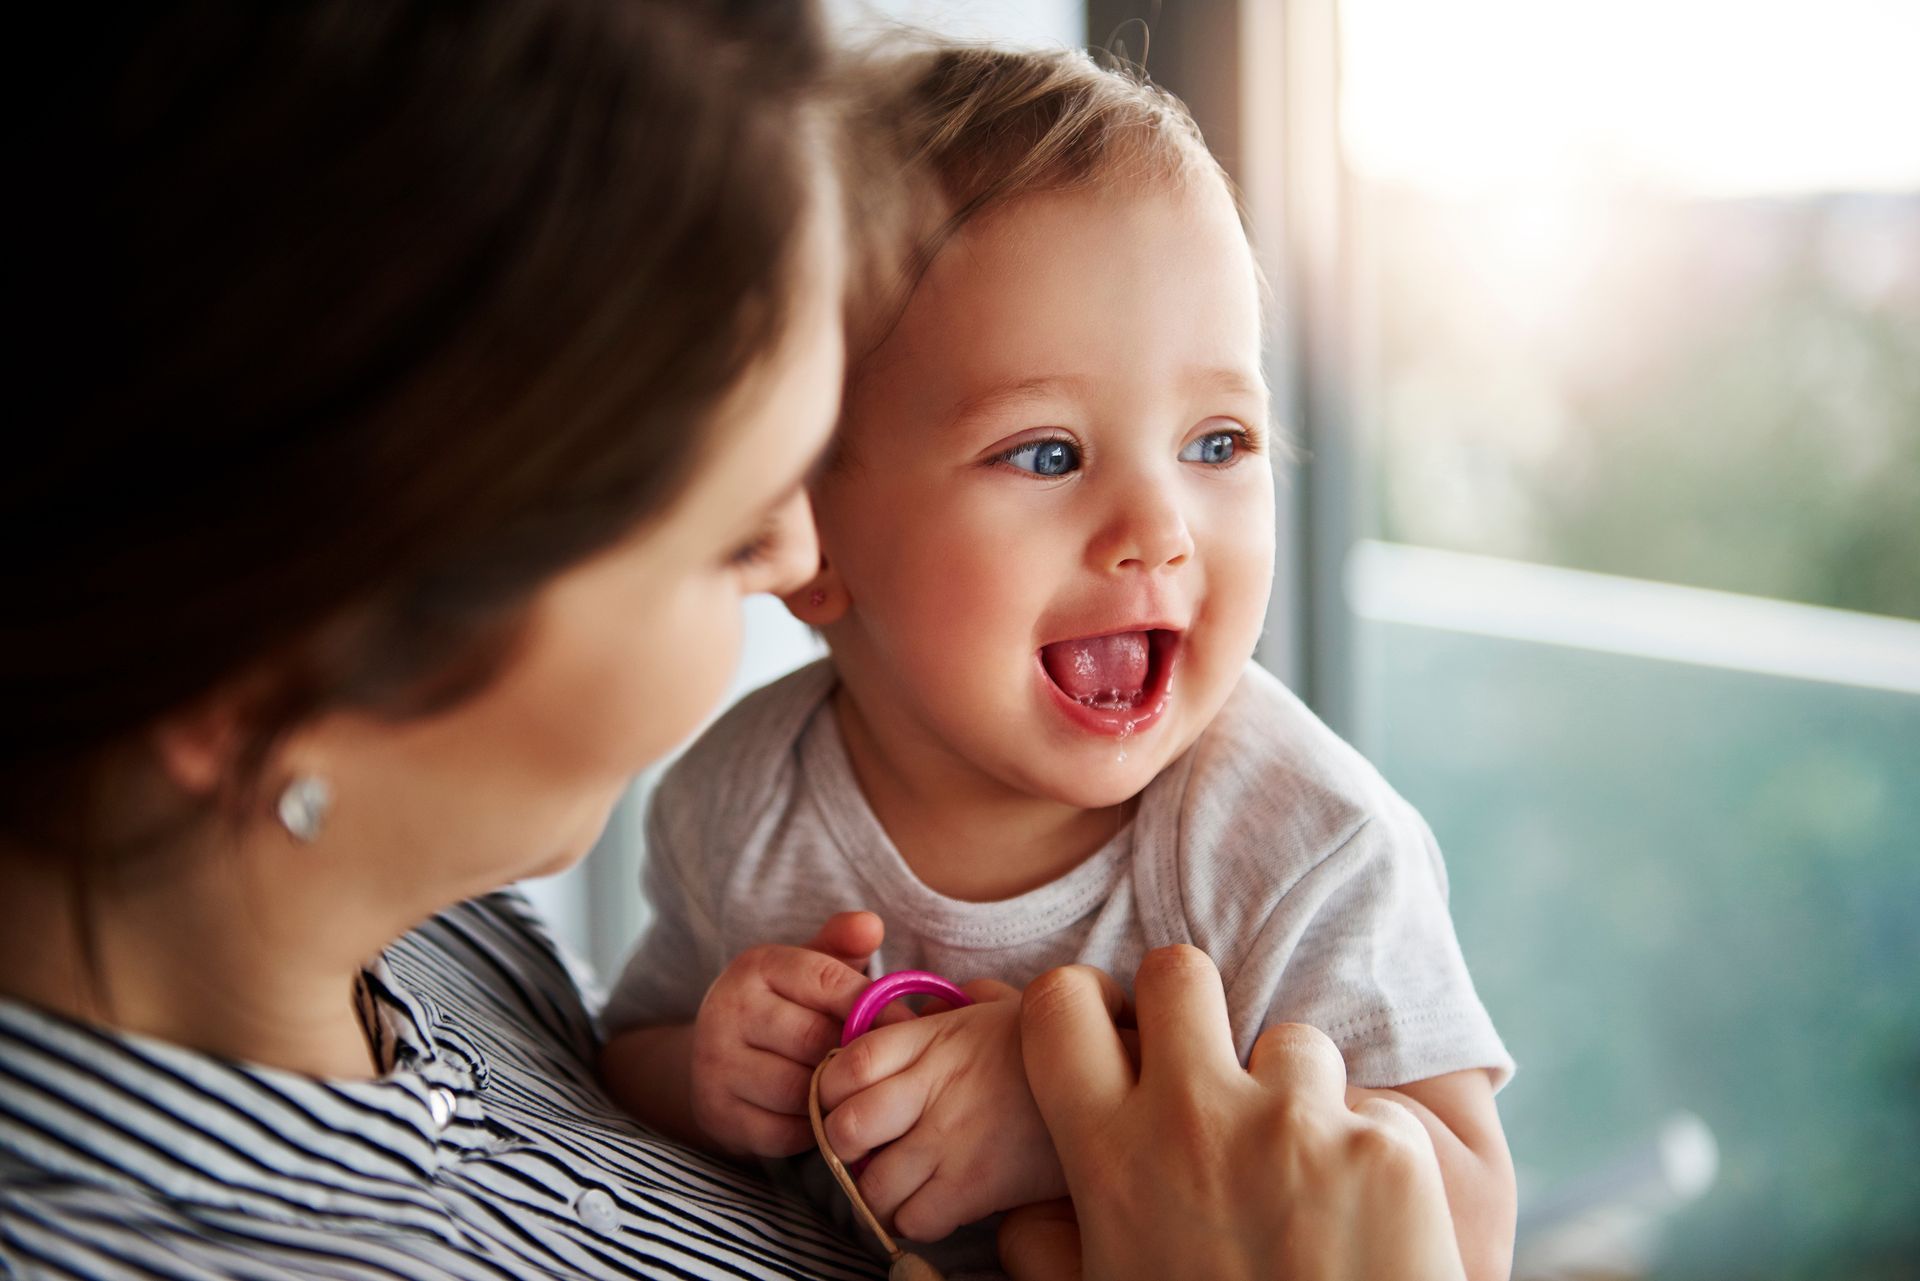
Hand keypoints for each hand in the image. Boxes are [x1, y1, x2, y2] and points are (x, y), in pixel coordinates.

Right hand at [687, 911, 882, 1156]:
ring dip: (832, 1094)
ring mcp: (716, 1064)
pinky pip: (782, 1131)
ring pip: (797, 1089)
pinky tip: (823, 1115)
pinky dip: (811, 1129)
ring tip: (853, 1090)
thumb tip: (870, 925)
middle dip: (853, 1054)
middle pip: (814, 1039)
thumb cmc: (787, 1008)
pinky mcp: (717, 1113)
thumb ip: (842, 946)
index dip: (873, 1005)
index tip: (907, 1025)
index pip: (826, 980)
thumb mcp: (810, 970)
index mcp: (756, 966)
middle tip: (884, 1068)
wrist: (720, 1058)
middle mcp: (727, 1010)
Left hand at [816, 978, 1065, 1241]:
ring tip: (900, 1182)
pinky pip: (914, 1219)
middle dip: (844, 1145)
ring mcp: (952, 1140)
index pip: (844, 1065)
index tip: (847, 1099)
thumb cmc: (1049, 1046)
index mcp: (932, 1040)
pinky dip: (913, 1219)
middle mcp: (933, 1088)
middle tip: (866, 1148)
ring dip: (878, 1190)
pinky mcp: (976, 1186)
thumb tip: (911, 1011)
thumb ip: (942, 1009)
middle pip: (844, 1128)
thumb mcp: (992, 1010)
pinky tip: (932, 1202)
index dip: (831, 1089)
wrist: (1114, 1076)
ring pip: (872, 1185)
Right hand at [1000, 947, 1466, 1280]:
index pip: (1061, 1005)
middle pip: (1179, 971)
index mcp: (1112, 1158)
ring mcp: (1296, 1124)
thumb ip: (1052, 1245)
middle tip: (1210, 1064)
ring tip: (1304, 1177)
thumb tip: (1019, 1214)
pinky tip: (1364, 1222)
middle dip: (1191, 1007)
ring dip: (1297, 1093)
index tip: (1112, 1035)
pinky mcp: (1385, 1147)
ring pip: (1291, 1042)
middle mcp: (1195, 1119)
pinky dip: (1370, 1154)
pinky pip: (1373, 1111)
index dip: (1084, 1006)